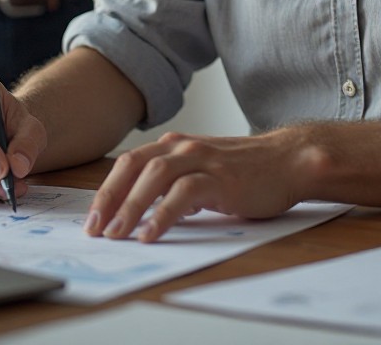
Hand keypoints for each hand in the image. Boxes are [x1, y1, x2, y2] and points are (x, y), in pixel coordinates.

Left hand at [84, 129, 309, 242]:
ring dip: (130, 206)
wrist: (287, 160)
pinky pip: (184, 193)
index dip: (106, 190)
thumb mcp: (201, 170)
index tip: (93, 219)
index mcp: (175, 145)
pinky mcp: (220, 178)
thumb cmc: (245, 170)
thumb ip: (174, 183)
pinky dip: (163, 214)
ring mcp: (202, 159)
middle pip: (134, 166)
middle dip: (109, 197)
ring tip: (115, 234)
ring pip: (155, 176)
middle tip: (94, 228)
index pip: (129, 163)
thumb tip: (145, 210)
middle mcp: (183, 146)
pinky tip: (150, 233)